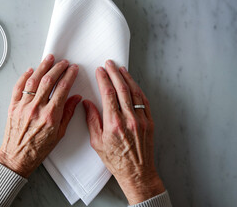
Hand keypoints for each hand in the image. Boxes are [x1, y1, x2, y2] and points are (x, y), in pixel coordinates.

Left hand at [0, 54, 80, 177]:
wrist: (17, 157)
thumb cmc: (39, 149)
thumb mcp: (59, 134)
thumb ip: (68, 113)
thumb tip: (76, 98)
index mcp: (51, 116)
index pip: (62, 88)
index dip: (69, 75)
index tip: (73, 69)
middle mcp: (37, 108)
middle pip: (49, 80)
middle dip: (58, 68)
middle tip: (64, 63)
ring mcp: (23, 106)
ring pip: (33, 80)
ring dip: (42, 67)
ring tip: (49, 59)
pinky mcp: (13, 107)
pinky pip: (18, 87)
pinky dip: (24, 77)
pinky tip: (30, 70)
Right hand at [83, 60, 164, 204]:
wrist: (137, 172)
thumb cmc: (116, 160)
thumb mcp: (97, 143)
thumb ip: (92, 120)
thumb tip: (87, 103)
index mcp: (114, 124)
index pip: (108, 94)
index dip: (104, 79)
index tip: (99, 71)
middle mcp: (129, 119)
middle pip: (122, 89)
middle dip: (114, 73)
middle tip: (109, 64)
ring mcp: (141, 120)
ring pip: (134, 92)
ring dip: (127, 78)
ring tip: (120, 69)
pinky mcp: (149, 122)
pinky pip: (144, 101)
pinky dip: (137, 89)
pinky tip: (132, 83)